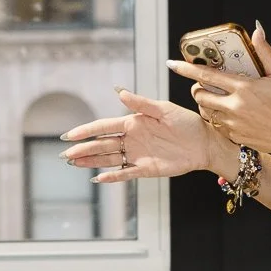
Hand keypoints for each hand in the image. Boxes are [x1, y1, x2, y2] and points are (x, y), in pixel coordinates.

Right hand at [59, 88, 221, 182]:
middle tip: (65, 154)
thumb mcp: (164, 109)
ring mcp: (137, 155)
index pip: (104, 126)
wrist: (204, 143)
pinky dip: (112, 176)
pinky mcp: (146, 169)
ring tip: (74, 164)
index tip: (70, 135)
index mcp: (133, 122)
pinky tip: (98, 178)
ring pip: (109, 159)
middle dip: (83, 149)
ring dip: (92, 161)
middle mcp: (132, 139)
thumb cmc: (186, 122)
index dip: (86, 131)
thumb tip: (120, 92)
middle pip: (102, 145)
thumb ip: (141, 103)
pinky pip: (125, 174)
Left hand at [167, 23, 270, 165]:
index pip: (206, 76)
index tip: (172, 64)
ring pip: (206, 112)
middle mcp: (234, 107)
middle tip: (203, 84)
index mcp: (243, 88)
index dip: (186, 69)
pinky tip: (231, 114)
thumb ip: (265, 53)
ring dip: (207, 103)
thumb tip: (257, 31)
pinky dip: (218, 118)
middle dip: (197, 88)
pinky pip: (217, 126)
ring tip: (218, 98)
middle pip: (200, 95)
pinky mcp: (235, 137)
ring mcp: (233, 124)